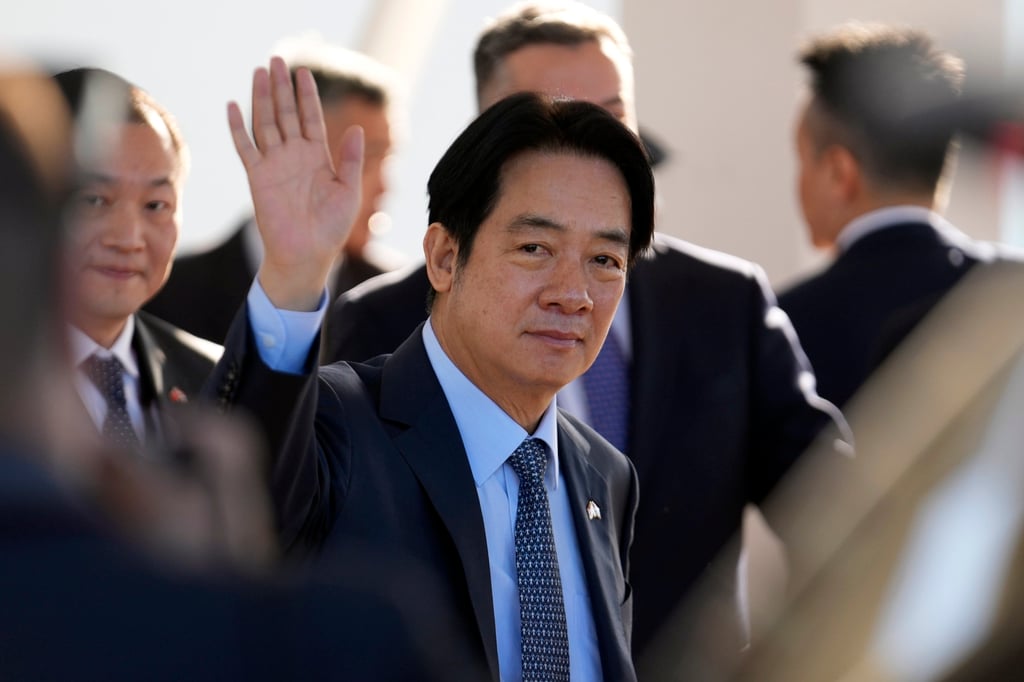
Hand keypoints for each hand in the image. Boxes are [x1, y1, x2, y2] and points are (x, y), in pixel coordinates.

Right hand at [228, 56, 363, 309]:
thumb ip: (350, 159)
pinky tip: (233, 105)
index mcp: (318, 158)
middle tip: (276, 59)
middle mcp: (294, 156)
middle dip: (282, 87)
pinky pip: (245, 148)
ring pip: (265, 123)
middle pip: (286, 114)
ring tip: (259, 72)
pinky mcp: (257, 177)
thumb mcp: (349, 191)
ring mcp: (274, 165)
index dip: (307, 95)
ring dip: (261, 98)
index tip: (302, 72)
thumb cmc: (331, 229)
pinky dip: (238, 127)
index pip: (311, 118)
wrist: (306, 255)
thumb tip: (356, 128)